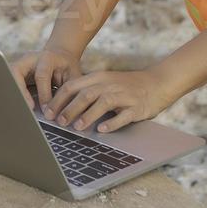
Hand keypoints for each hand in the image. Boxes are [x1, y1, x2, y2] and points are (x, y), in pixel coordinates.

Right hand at [10, 47, 82, 111]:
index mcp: (47, 58)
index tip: (45, 110)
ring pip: (8, 77)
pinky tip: (19, 107)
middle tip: (26, 110)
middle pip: (16, 71)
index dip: (43, 94)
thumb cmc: (67, 69)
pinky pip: (9, 83)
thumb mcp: (73, 78)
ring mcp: (20, 64)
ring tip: (20, 111)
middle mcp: (30, 59)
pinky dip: (13, 95)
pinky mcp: (15, 73)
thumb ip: (67, 92)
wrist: (60, 58)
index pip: (41, 75)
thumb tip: (62, 113)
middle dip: (20, 92)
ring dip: (13, 94)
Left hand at [46, 67, 178, 133]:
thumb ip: (87, 91)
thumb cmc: (127, 86)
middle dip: (69, 108)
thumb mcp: (106, 82)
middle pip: (85, 94)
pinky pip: (123, 115)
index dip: (59, 99)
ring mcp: (124, 95)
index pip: (73, 85)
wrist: (158, 83)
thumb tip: (63, 106)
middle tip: (58, 122)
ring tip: (76, 127)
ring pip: (102, 102)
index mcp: (99, 77)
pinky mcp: (137, 107)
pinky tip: (102, 130)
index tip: (48, 112)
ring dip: (88, 115)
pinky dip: (112, 122)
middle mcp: (110, 84)